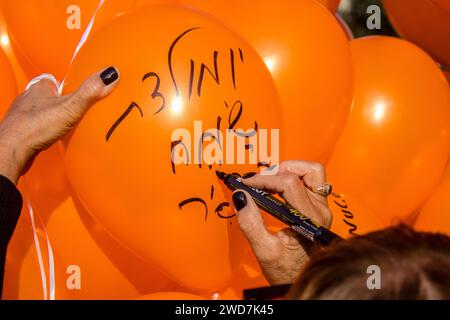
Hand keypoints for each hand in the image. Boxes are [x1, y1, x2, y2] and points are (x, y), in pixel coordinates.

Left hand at [0, 67, 118, 183]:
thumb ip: (90, 91)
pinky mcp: (20, 134)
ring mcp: (21, 117)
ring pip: (38, 112)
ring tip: (63, 125)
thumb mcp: (71, 107)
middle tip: (72, 108)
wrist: (11, 151)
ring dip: (49, 117)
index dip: (62, 83)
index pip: (50, 79)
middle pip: (44, 96)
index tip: (73, 88)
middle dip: (56, 101)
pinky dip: (42, 132)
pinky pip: (33, 129)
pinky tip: (50, 139)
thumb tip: (111, 73)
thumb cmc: (35, 127)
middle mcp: (27, 99)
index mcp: (39, 88)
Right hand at [232, 161, 332, 284]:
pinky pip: (310, 180)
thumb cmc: (286, 270)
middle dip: (275, 172)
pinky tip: (278, 186)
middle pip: (303, 172)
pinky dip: (293, 176)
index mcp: (310, 219)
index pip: (288, 183)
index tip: (246, 184)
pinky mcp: (318, 206)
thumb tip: (240, 197)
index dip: (264, 180)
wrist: (300, 278)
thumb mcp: (264, 250)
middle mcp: (320, 209)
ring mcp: (321, 206)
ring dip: (289, 169)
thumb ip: (251, 223)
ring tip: (270, 180)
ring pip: (311, 171)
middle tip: (257, 182)